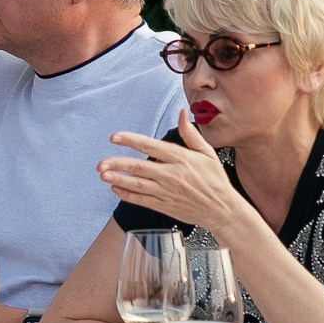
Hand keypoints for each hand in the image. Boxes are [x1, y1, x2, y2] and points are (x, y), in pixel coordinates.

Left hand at [97, 113, 241, 229]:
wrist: (222, 210)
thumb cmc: (215, 180)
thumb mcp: (208, 153)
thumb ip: (190, 134)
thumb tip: (182, 112)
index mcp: (182, 159)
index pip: (151, 146)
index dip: (130, 140)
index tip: (115, 137)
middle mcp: (172, 175)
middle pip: (139, 167)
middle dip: (118, 163)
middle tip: (101, 162)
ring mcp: (167, 192)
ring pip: (137, 185)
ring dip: (118, 179)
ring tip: (103, 174)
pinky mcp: (165, 206)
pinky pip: (142, 200)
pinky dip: (127, 195)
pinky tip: (115, 189)